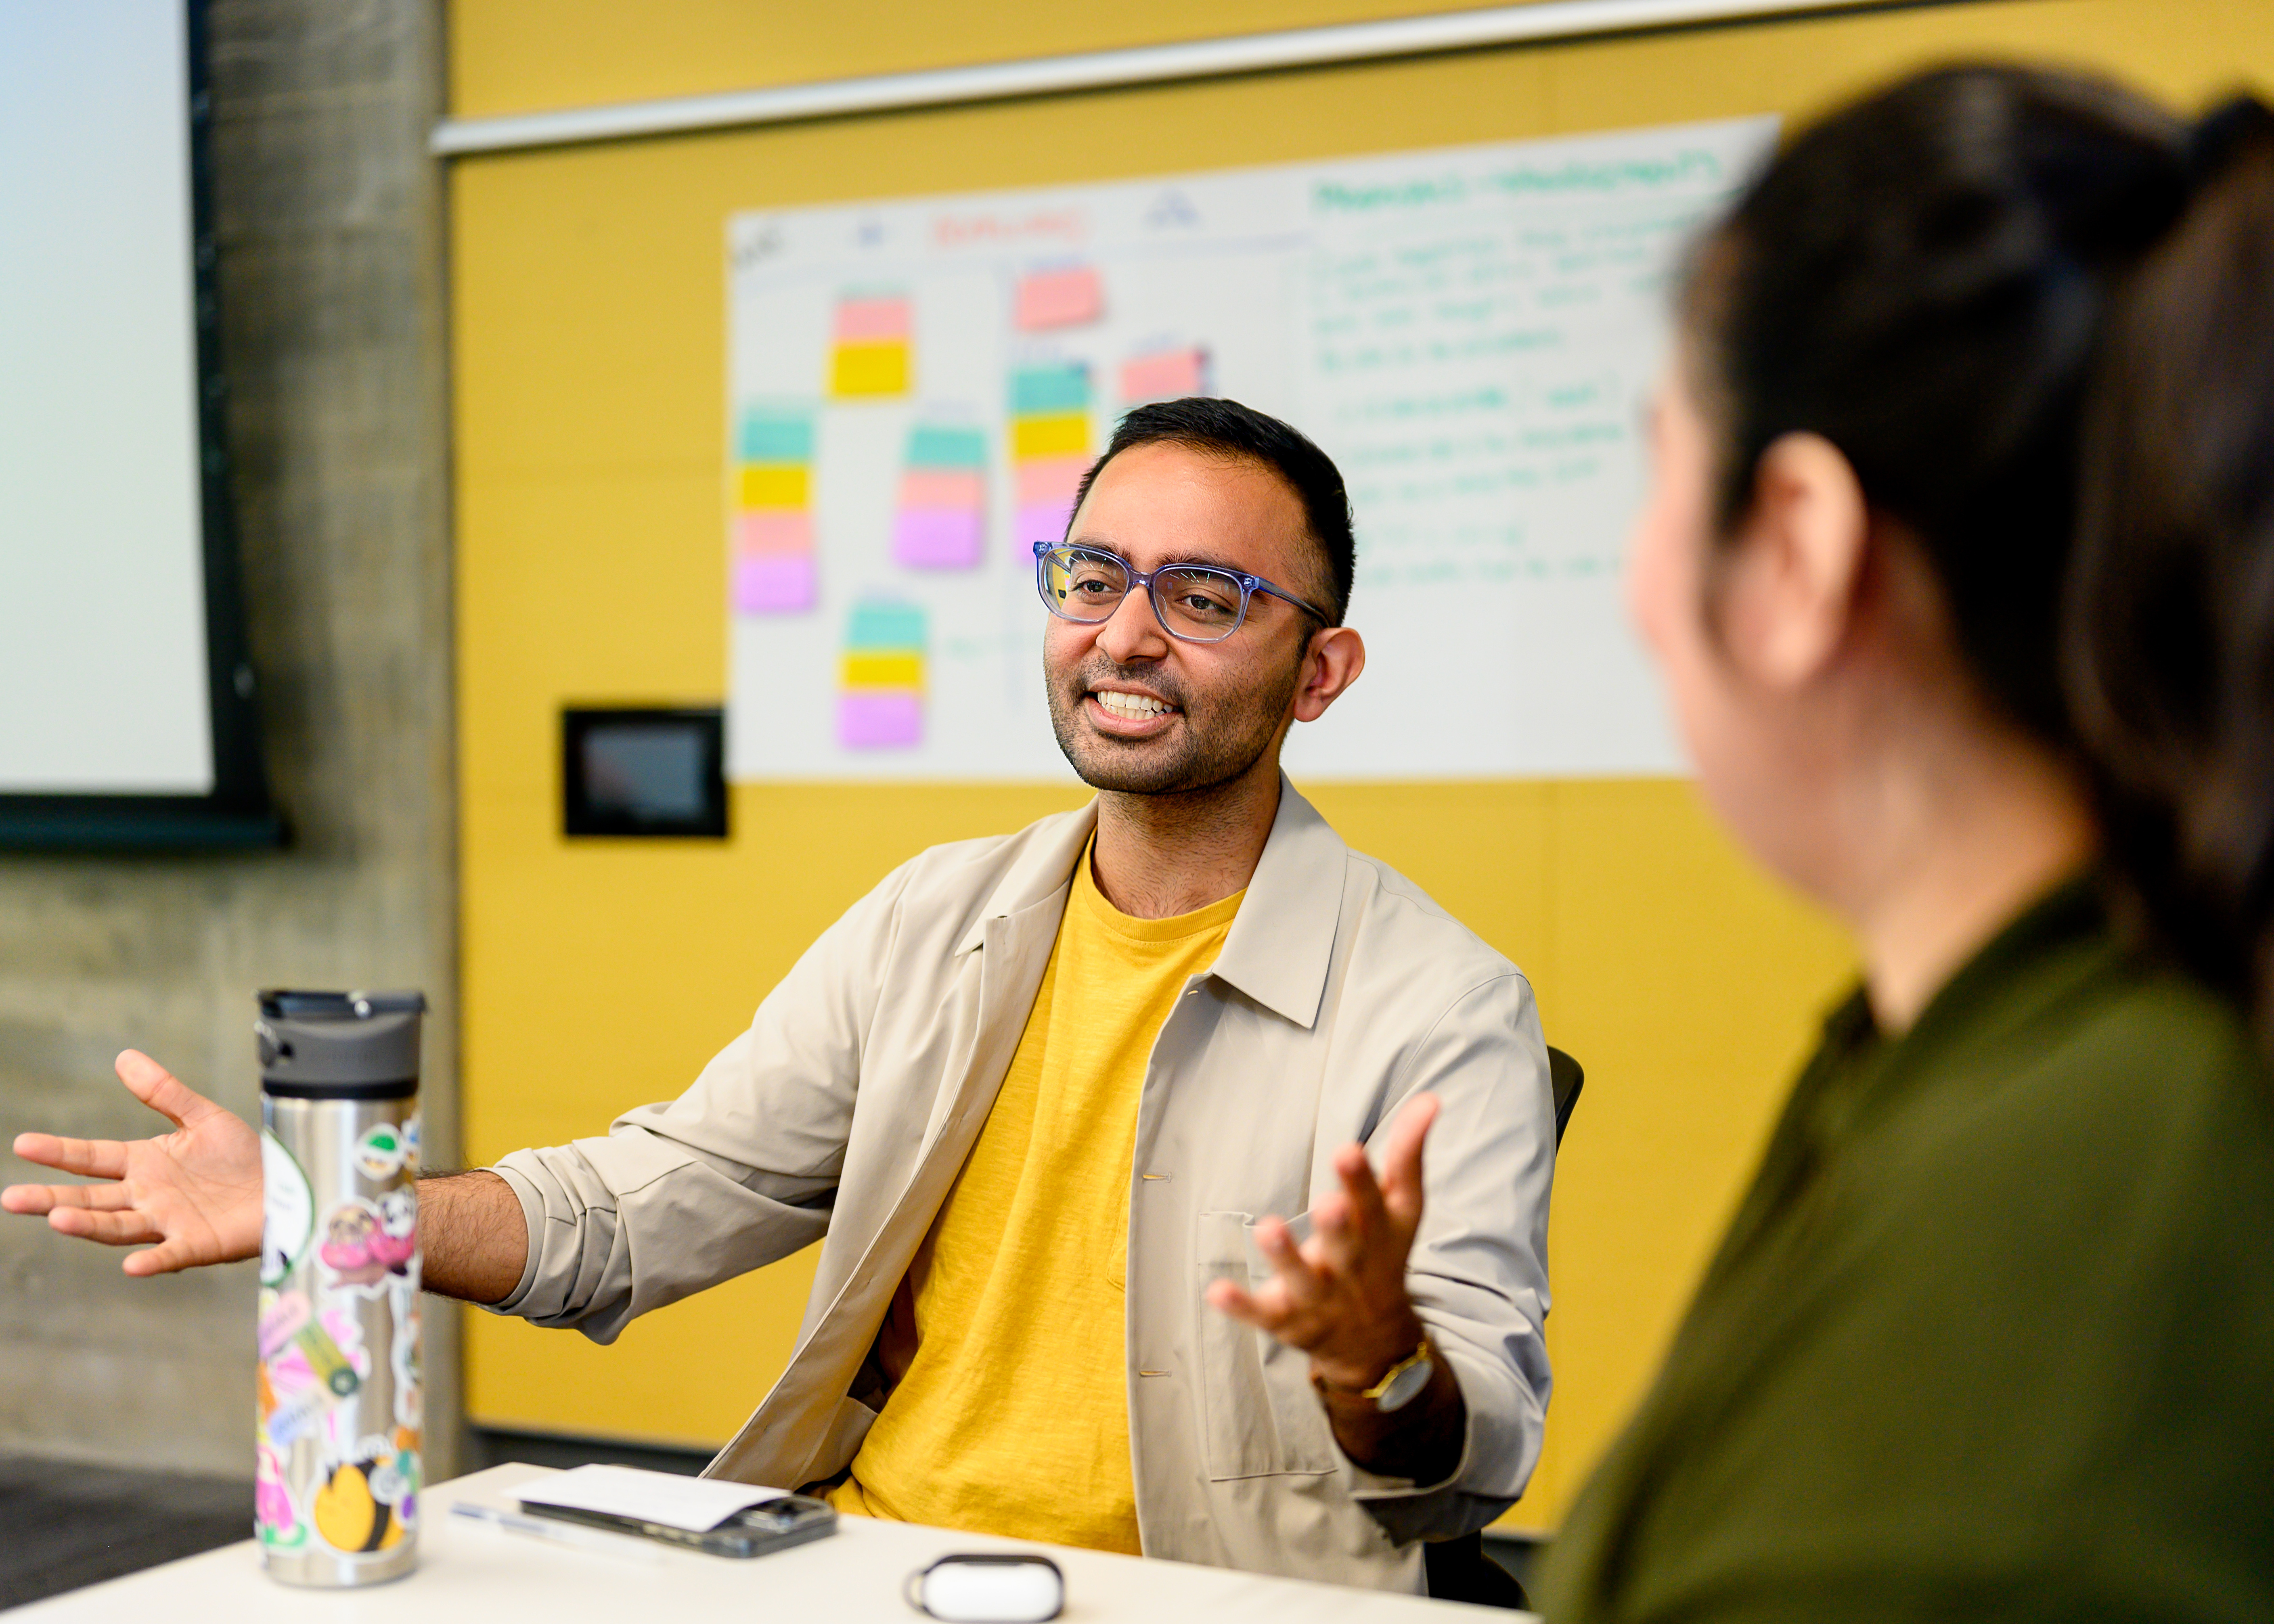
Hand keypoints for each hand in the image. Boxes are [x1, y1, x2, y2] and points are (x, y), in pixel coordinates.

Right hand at [3, 1050, 262, 1274]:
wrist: (283, 1187)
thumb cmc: (241, 1158)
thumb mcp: (202, 1117)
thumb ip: (164, 1092)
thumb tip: (123, 1058)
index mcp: (144, 1165)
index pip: (92, 1157)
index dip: (59, 1152)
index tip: (23, 1143)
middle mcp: (147, 1197)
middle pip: (90, 1200)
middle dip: (51, 1200)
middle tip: (12, 1198)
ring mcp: (168, 1223)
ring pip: (118, 1226)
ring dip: (88, 1226)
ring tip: (56, 1220)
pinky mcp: (197, 1244)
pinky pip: (170, 1255)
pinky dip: (151, 1261)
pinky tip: (132, 1266)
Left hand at [1206, 1092, 1438, 1390]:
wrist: (1374, 1341)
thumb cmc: (1382, 1255)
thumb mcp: (1402, 1208)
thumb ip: (1408, 1155)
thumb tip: (1428, 1099)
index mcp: (1379, 1235)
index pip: (1375, 1205)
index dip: (1361, 1180)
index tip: (1347, 1149)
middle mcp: (1350, 1267)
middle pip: (1344, 1246)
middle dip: (1337, 1225)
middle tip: (1327, 1203)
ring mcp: (1317, 1297)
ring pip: (1301, 1279)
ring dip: (1285, 1258)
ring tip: (1267, 1229)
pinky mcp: (1286, 1320)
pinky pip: (1262, 1314)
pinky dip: (1241, 1306)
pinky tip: (1216, 1291)